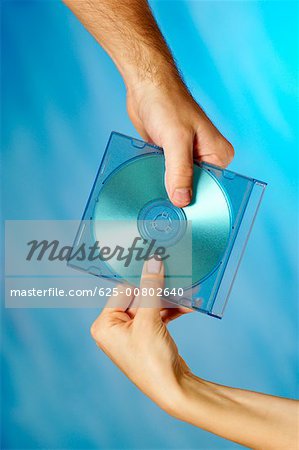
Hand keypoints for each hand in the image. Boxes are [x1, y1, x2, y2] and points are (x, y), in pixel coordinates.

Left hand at [90, 257, 191, 414]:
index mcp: (104, 325)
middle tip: (174, 276)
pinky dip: (171, 311)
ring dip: (168, 300)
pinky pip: (157, 316)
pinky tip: (188, 304)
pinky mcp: (147, 337)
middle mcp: (114, 329)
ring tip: (185, 290)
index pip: (122, 291)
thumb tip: (153, 261)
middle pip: (137, 297)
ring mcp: (131, 333)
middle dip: (157, 291)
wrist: (174, 390)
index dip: (141, 282)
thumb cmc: (152, 359)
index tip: (156, 265)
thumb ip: (151, 288)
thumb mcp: (149, 320)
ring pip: (150, 306)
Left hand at [127, 75, 233, 206]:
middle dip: (179, 196)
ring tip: (154, 197)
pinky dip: (158, 181)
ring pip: (178, 184)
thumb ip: (180, 171)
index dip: (196, 200)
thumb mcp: (176, 140)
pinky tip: (149, 185)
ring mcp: (188, 158)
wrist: (146, 88)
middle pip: (194, 188)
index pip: (211, 188)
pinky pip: (166, 176)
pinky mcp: (171, 158)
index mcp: (218, 154)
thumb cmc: (167, 103)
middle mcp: (206, 157)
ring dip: (166, 188)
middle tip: (163, 208)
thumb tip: (182, 200)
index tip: (180, 214)